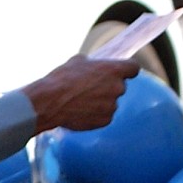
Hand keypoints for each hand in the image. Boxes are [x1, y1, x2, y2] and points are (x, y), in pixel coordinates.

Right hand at [22, 57, 139, 131]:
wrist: (49, 102)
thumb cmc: (61, 80)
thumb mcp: (76, 62)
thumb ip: (92, 64)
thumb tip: (92, 67)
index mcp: (114, 70)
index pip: (133, 68)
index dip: (126, 70)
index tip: (121, 72)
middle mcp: (117, 88)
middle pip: (119, 86)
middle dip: (107, 87)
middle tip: (90, 88)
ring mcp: (112, 106)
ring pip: (110, 103)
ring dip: (100, 102)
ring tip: (80, 102)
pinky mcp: (105, 121)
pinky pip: (104, 116)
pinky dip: (95, 115)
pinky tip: (80, 112)